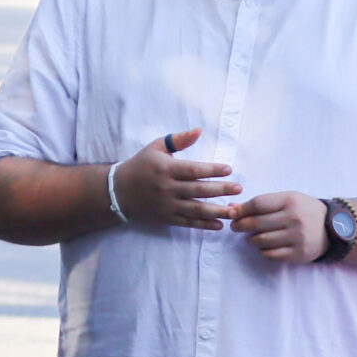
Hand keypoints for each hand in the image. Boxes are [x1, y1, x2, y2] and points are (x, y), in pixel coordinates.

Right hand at [108, 128, 241, 229]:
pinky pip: (188, 223)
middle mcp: (167, 188)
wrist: (118, 191)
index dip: (212, 170)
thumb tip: (199, 130)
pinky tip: (219, 224)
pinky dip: (204, 225)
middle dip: (220, 190)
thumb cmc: (140, 165)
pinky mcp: (167, 218)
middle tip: (239, 189)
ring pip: (196, 209)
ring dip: (217, 211)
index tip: (229, 169)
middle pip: (198, 190)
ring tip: (233, 210)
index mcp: (166, 168)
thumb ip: (178, 139)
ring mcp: (167, 205)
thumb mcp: (155, 148)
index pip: (193, 170)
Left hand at [231, 190, 327, 262]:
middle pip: (256, 223)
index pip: (257, 204)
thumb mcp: (287, 199)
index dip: (241, 210)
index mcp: (290, 201)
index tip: (233, 213)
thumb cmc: (304, 210)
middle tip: (236, 226)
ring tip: (251, 237)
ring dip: (251, 239)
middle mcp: (293, 218)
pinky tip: (264, 246)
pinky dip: (262, 251)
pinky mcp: (298, 253)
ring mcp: (297, 237)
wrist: (332, 227)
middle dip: (240, 225)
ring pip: (261, 240)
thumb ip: (263, 203)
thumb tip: (233, 209)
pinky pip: (271, 254)